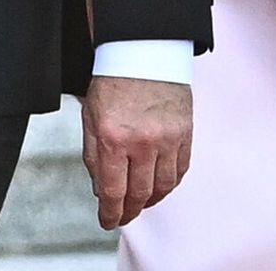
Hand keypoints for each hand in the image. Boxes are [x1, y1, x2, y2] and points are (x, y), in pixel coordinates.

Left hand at [81, 75, 192, 229]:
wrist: (142, 54)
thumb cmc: (113, 81)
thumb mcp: (90, 117)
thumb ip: (94, 155)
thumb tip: (101, 189)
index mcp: (113, 137)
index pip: (113, 190)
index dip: (110, 212)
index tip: (107, 220)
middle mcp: (142, 142)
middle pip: (139, 193)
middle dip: (129, 210)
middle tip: (122, 216)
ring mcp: (167, 140)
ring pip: (162, 187)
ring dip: (151, 201)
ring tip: (140, 203)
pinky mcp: (185, 135)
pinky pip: (180, 171)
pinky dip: (170, 184)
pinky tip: (160, 186)